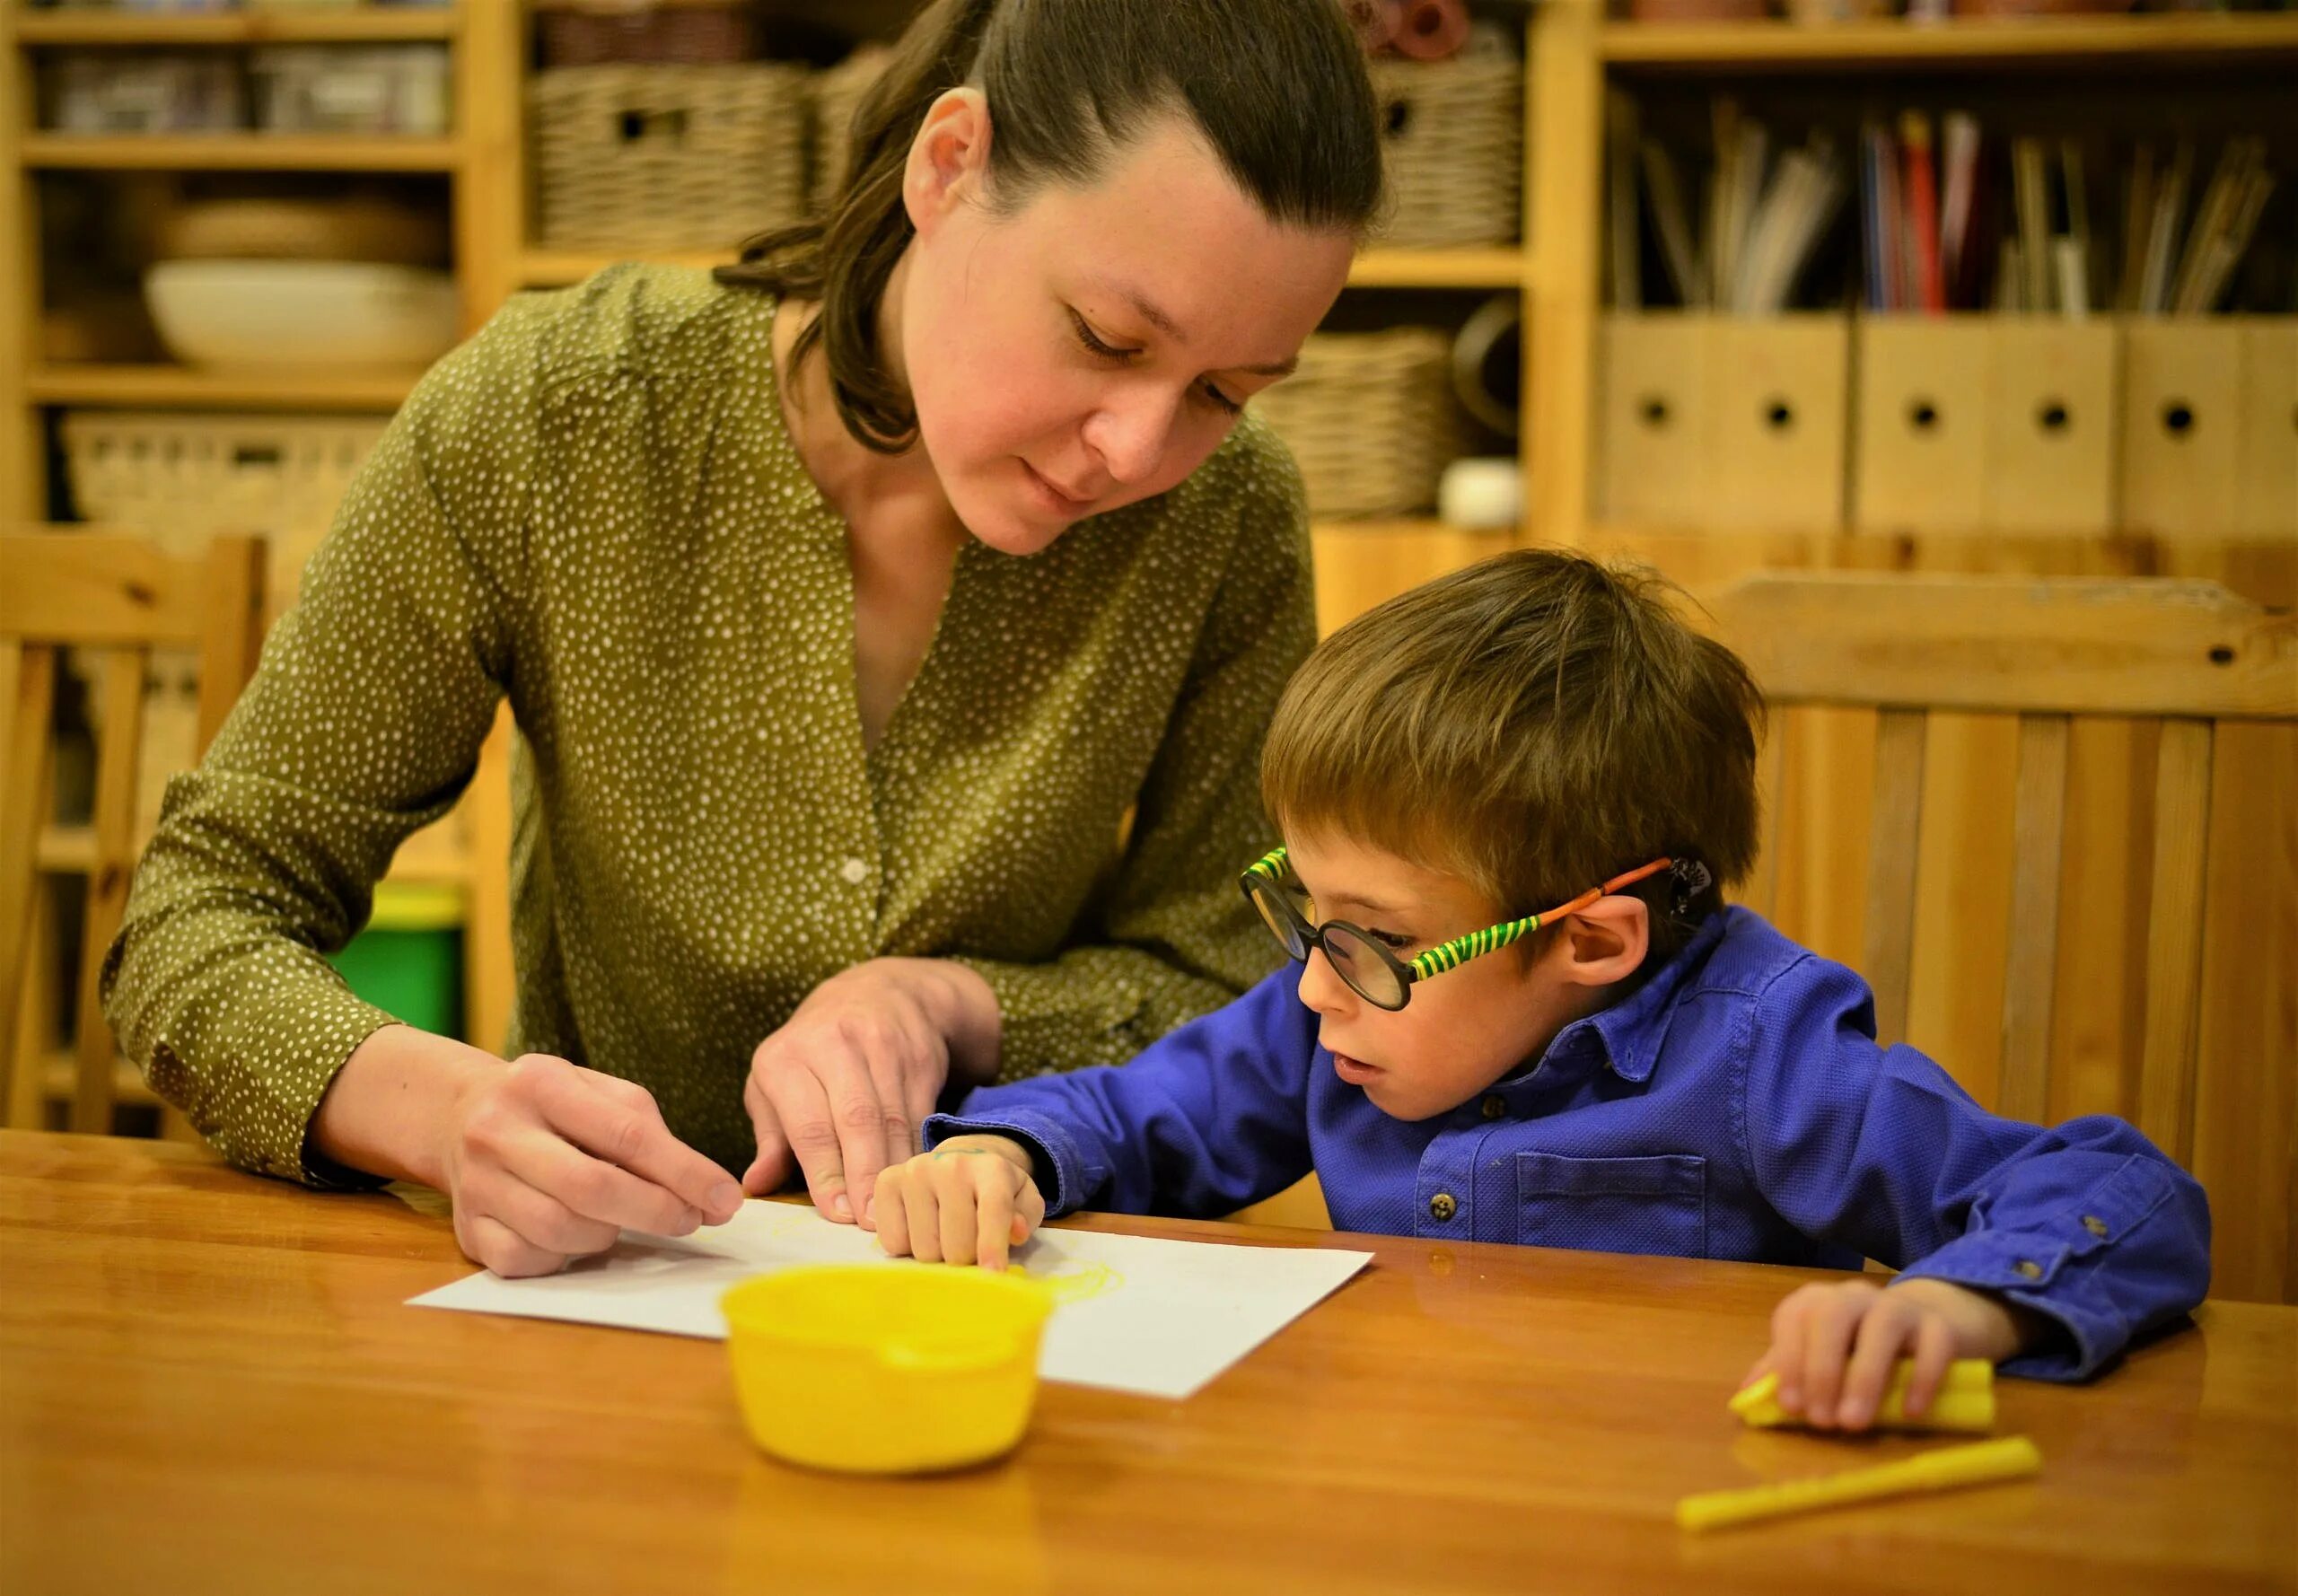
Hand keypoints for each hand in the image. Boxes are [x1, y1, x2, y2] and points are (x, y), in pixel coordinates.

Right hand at [441, 1053, 745, 1277]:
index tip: (726, 1199)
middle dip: (655, 1211)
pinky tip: (575, 1234)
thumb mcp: (599, 1095)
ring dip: (609, 1234)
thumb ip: (651, 1135)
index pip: (626, 1134)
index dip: (684, 1173)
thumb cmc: (553, 1109)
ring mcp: (476, 1183)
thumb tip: (708, 1195)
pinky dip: (565, 1256)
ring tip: (622, 1217)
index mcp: (541, 1082)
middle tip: (691, 1221)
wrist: (459, 1117)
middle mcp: (499, 1131)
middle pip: (591, 1188)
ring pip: (561, 1230)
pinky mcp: (468, 1230)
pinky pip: (529, 1260)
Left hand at [742, 958, 999, 1227]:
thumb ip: (771, 1137)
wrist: (879, 993)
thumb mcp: (777, 1083)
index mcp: (786, 1056)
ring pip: (892, 1118)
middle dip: (863, 1175)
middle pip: (855, 1119)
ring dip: (893, 1169)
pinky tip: (914, 1180)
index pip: (808, 1124)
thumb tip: (755, 1186)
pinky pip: (919, 1111)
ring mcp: (882, 1045)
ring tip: (893, 1211)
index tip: (836, 1214)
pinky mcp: (918, 1054)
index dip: (824, 1172)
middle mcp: (834, 1043)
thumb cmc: (812, 1052)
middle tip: (870, 1221)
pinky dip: (916, 1150)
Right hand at [873, 1136, 1044, 1270]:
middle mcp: (950, 1164)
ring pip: (924, 1250)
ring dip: (937, 1256)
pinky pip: (894, 1242)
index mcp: (992, 1168)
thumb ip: (1026, 1217)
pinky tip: (920, 1228)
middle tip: (969, 1249)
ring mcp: (915, 1172)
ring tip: (944, 1236)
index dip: (993, 1245)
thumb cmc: (993, 1191)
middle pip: (956, 1245)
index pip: (993, 1209)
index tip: (992, 1276)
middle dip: (965, 1260)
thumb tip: (1016, 1231)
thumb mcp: (1022, 1201)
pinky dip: (907, 1248)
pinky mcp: (887, 1182)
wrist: (957, 1163)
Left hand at [1741, 1277, 2038, 1431]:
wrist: (1927, 1327)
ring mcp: (1900, 1307)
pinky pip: (1934, 1345)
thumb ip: (1785, 1371)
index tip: (1792, 1407)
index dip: (1788, 1360)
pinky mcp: (1940, 1327)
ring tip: (1855, 1423)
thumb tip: (1745, 1395)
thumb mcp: (1819, 1357)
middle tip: (1822, 1420)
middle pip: (1832, 1318)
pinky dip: (1922, 1379)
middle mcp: (1855, 1296)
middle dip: (1821, 1369)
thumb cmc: (1858, 1348)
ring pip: (1881, 1327)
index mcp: (1818, 1301)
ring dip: (1864, 1377)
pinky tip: (1910, 1413)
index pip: (1794, 1318)